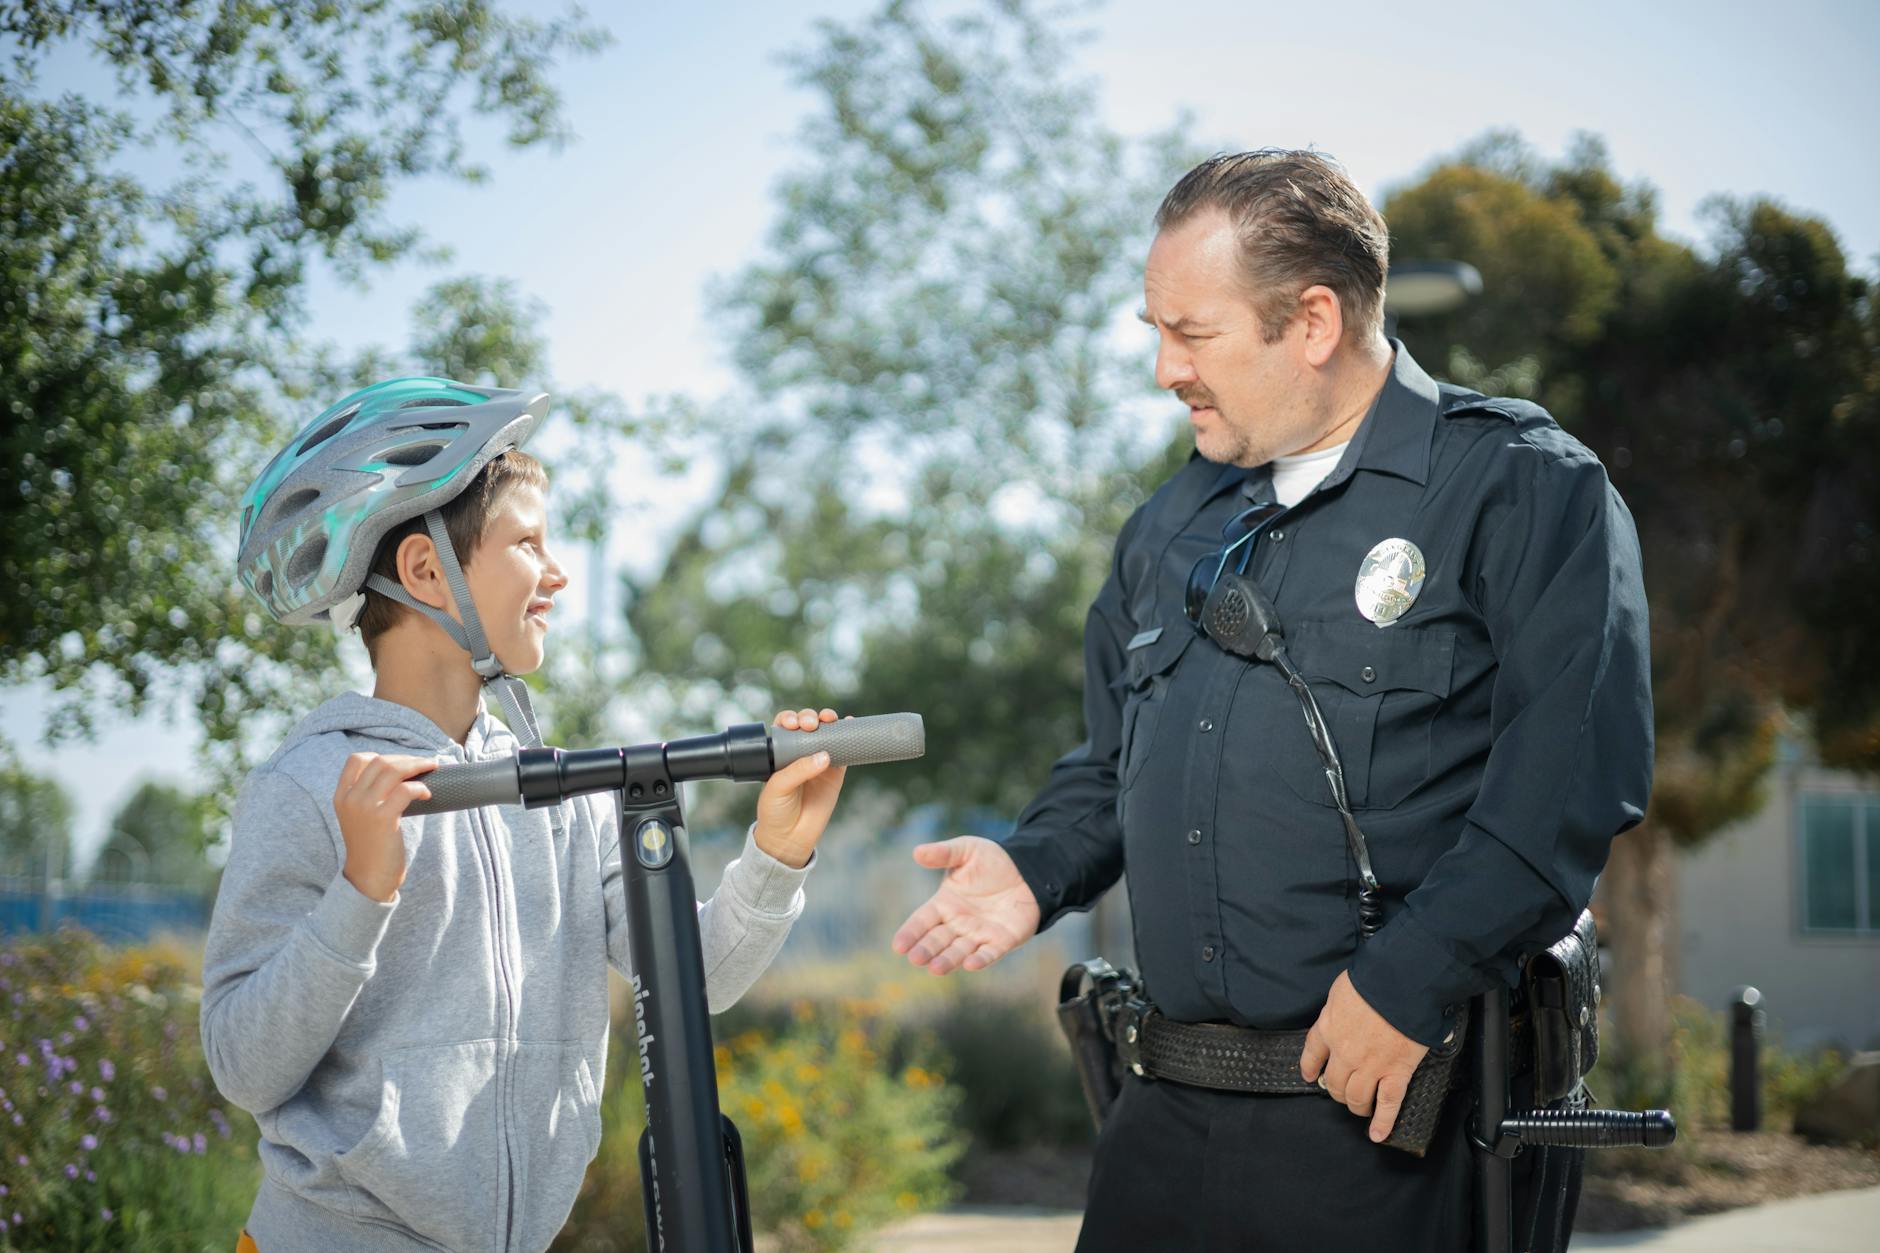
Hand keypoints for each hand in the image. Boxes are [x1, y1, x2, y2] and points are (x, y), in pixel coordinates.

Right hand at [333, 752, 436, 902]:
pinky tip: (428, 794)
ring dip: (417, 765)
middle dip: (406, 759)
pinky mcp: (383, 818)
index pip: (356, 760)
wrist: (368, 877)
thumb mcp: (359, 817)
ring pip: (393, 770)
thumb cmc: (371, 847)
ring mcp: (365, 807)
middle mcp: (350, 798)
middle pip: (380, 761)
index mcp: (341, 796)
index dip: (382, 756)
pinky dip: (420, 787)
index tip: (401, 762)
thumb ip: (369, 796)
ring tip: (432, 769)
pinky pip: (406, 790)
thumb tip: (402, 775)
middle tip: (425, 764)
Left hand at [752, 707, 846, 868]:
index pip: (785, 727)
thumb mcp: (778, 787)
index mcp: (779, 752)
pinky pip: (844, 751)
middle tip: (810, 724)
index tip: (793, 723)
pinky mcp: (835, 773)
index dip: (790, 718)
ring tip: (830, 719)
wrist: (789, 837)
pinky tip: (849, 722)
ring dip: (828, 720)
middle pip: (807, 725)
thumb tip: (824, 756)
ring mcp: (818, 761)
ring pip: (826, 733)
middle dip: (809, 717)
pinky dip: (848, 735)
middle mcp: (799, 753)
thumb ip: (798, 770)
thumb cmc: (775, 811)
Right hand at [892, 837, 1040, 974]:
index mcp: (945, 903)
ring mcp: (979, 934)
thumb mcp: (966, 850)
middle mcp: (958, 923)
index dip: (910, 933)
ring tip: (935, 968)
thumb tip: (916, 852)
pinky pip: (989, 953)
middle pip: (938, 940)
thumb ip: (943, 853)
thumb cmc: (992, 860)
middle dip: (926, 950)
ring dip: (948, 960)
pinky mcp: (1002, 941)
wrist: (1027, 869)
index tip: (898, 946)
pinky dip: (980, 960)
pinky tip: (970, 965)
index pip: (922, 921)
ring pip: (960, 951)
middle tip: (916, 959)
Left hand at [1299, 970, 1429, 1142]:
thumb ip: (1338, 1006)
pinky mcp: (1395, 1073)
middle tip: (1341, 1092)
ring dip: (1356, 1106)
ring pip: (1356, 1097)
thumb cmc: (1373, 980)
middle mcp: (1344, 1052)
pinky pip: (1387, 1104)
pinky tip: (1377, 1134)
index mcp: (1328, 1028)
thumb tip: (1342, 1011)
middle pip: (1333, 1082)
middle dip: (1336, 1090)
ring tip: (1359, 1108)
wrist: (1401, 985)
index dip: (1310, 1067)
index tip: (1310, 1074)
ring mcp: (1369, 1066)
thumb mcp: (1341, 989)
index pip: (1312, 1054)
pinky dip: (1383, 1122)